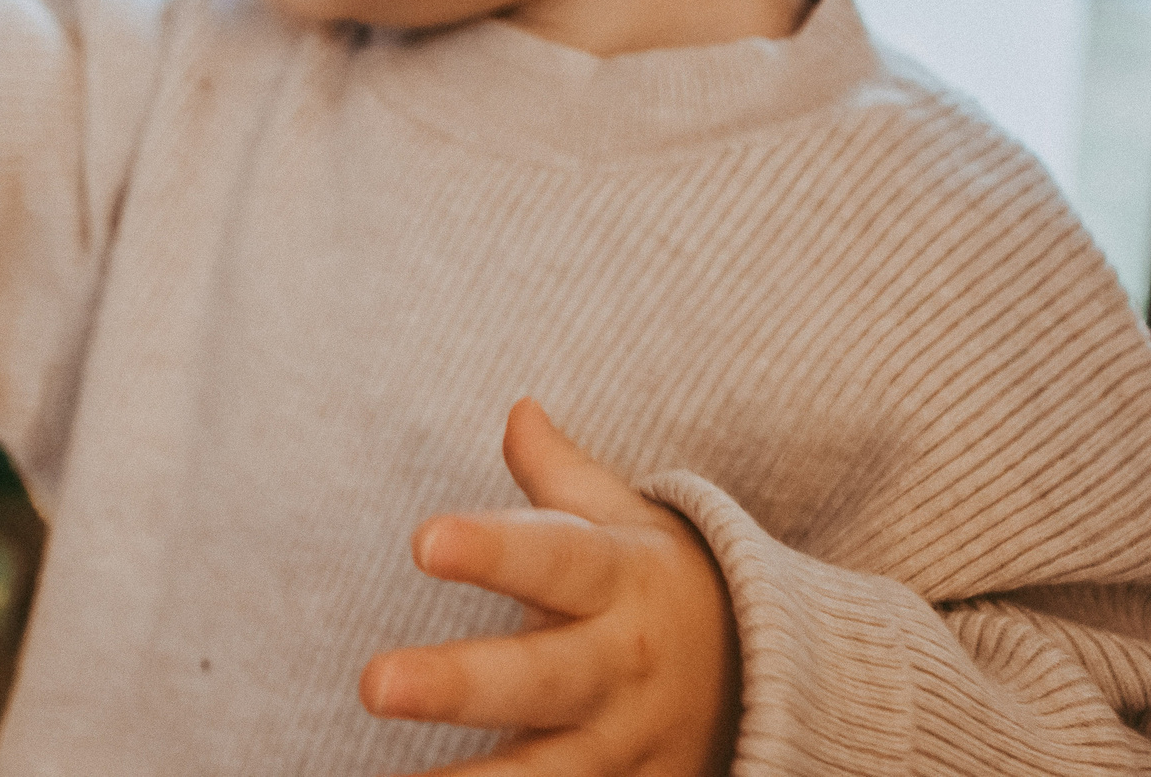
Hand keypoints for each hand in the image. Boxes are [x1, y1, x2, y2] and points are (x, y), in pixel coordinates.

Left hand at [359, 400, 741, 776]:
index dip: (491, 552)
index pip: (551, 560)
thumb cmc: (662, 584)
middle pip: (536, 679)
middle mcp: (621, 666)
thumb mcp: (628, 521)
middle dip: (457, 686)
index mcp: (618, 581)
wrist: (776, 680)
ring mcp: (630, 745)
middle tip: (374, 685)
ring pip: (550, 774)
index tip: (425, 542)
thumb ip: (560, 475)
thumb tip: (517, 410)